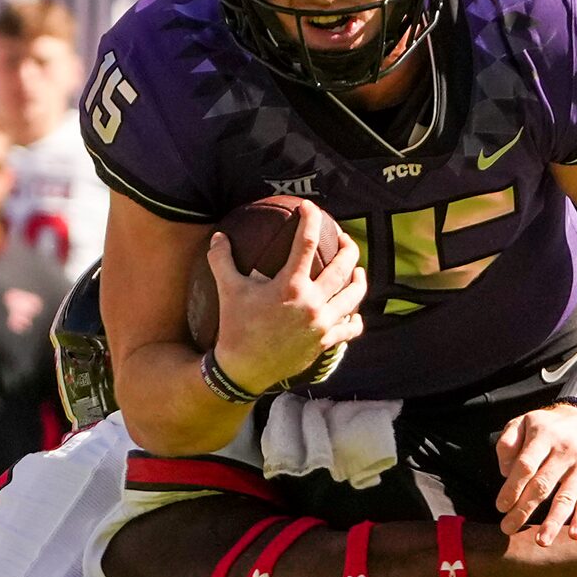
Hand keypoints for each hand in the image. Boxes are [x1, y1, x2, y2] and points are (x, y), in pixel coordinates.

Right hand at [204, 222, 363, 394]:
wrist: (243, 369)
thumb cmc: (235, 328)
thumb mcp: (228, 291)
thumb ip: (222, 260)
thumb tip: (218, 236)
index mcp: (289, 286)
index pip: (306, 242)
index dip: (310, 219)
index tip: (310, 207)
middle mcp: (311, 303)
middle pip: (343, 266)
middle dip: (348, 246)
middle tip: (343, 238)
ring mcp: (322, 324)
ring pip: (354, 295)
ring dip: (359, 278)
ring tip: (357, 270)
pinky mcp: (325, 342)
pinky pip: (351, 327)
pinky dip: (355, 317)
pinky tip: (352, 310)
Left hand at [497, 403, 576, 543]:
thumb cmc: (546, 427)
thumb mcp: (522, 422)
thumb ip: (507, 442)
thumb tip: (504, 472)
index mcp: (543, 436)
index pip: (525, 466)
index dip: (512, 488)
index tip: (501, 507)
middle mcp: (565, 450)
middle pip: (542, 485)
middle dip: (524, 509)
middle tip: (508, 528)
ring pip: (566, 496)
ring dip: (553, 521)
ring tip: (541, 541)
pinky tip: (575, 535)